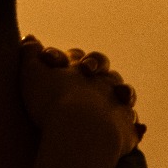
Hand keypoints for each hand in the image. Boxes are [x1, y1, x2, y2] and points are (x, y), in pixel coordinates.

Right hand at [18, 36, 144, 157]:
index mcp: (82, 68)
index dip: (68, 59)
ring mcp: (118, 106)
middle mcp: (104, 83)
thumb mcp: (33, 73)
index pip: (77, 56)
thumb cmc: (52, 100)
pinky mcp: (126, 130)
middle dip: (99, 74)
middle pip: (105, 73)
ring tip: (118, 101)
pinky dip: (132, 125)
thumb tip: (30, 37)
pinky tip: (138, 129)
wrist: (81, 129)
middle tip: (89, 78)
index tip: (57, 65)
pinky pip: (132, 124)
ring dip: (121, 95)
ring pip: (123, 94)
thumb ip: (29, 54)